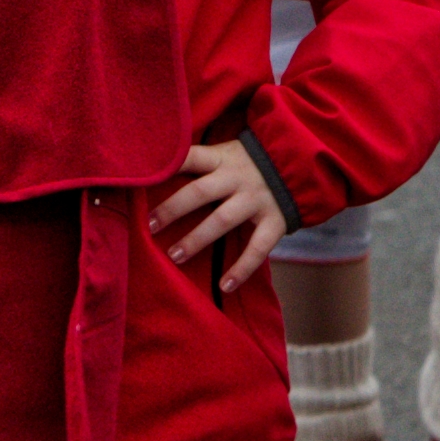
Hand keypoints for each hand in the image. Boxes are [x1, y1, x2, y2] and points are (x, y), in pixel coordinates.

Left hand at [150, 138, 286, 286]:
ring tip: (175, 256)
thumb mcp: (224, 154)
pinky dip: (242, 269)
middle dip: (173, 210)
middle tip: (150, 227)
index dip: (167, 165)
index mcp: (221, 159)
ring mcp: (257, 200)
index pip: (190, 157)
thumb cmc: (247, 163)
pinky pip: (258, 248)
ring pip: (222, 220)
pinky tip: (225, 286)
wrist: (299, 165)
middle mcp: (238, 178)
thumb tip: (153, 174)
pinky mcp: (276, 222)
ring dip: (197, 239)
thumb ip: (198, 163)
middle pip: (199, 192)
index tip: (140, 179)